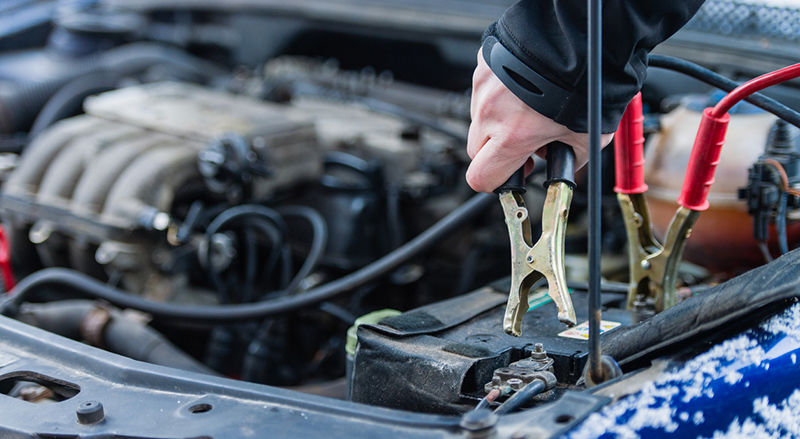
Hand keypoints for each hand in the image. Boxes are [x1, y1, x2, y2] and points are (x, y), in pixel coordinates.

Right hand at [466, 48, 613, 192]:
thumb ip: (571, 158)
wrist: (579, 38)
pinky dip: (501, 93)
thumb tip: (566, 165)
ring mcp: (484, 86)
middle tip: (524, 142)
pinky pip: (485, 89)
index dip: (494, 182)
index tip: (510, 175)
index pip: (480, 177)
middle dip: (497, 151)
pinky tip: (525, 86)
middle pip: (476, 150)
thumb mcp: (589, 136)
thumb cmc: (585, 83)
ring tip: (529, 107)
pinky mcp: (485, 65)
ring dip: (498, 120)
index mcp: (511, 137)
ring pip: (480, 118)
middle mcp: (491, 113)